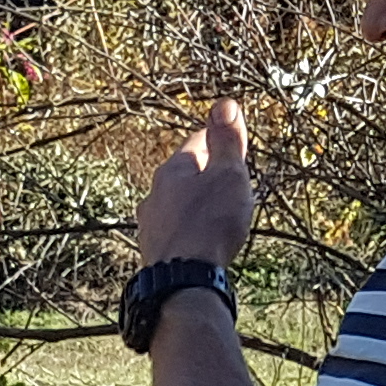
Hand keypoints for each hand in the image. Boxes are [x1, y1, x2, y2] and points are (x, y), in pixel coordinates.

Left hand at [135, 99, 253, 268]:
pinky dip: (192, 228)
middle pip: (185, 174)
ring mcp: (151, 224)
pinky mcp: (155, 251)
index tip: (234, 141)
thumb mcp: (228, 174)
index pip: (197, 142)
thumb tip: (225, 104)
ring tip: (219, 210)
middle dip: (207, 173)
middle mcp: (154, 194)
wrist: (183, 281)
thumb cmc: (210, 223)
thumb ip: (226, 141)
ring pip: (178, 204)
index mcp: (172, 170)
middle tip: (230, 176)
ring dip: (198, 203)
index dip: (219, 140)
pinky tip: (202, 238)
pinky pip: (177, 230)